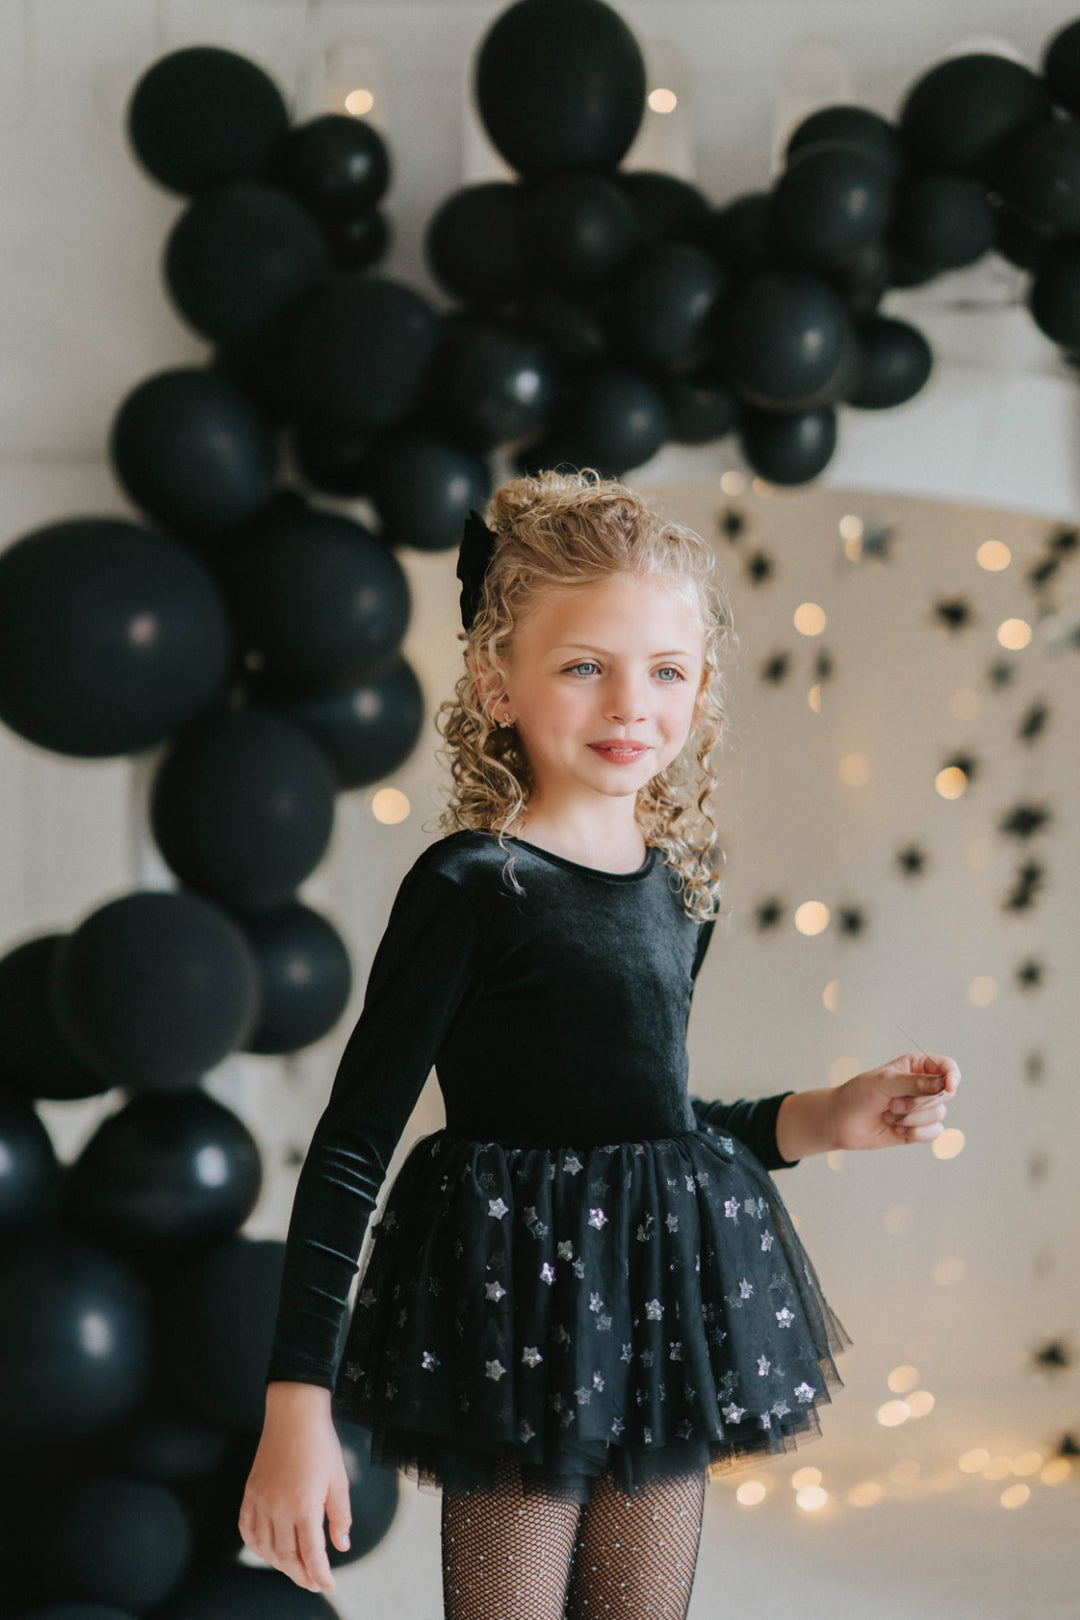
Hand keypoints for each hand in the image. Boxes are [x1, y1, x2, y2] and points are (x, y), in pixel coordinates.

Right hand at [238, 1385, 351, 1593]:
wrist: (294, 1413)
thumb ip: (340, 1517)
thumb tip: (342, 1546)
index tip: (327, 1585)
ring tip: (295, 1569)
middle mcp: (278, 1508)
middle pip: (286, 1557)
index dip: (320, 1574)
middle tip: (314, 1582)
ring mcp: (260, 1501)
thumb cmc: (320, 1444)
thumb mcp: (340, 1481)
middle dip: (301, 1576)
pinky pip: (247, 1530)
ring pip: (265, 1549)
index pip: (311, 1554)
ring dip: (280, 1565)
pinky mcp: (250, 1493)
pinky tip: (267, 1551)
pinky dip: (256, 1546)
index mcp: (304, 1506)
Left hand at [829, 1051, 960, 1151]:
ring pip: (939, 1115)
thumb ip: (915, 1082)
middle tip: (892, 1103)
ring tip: (888, 1115)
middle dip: (918, 1102)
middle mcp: (924, 1085)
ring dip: (910, 1119)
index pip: (947, 1067)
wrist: (842, 1121)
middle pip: (946, 1093)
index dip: (952, 1076)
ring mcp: (922, 1108)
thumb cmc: (859, 1094)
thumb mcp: (885, 1083)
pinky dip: (915, 1133)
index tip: (949, 1086)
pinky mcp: (920, 1129)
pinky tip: (896, 1131)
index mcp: (916, 1066)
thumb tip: (945, 1083)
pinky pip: (935, 1133)